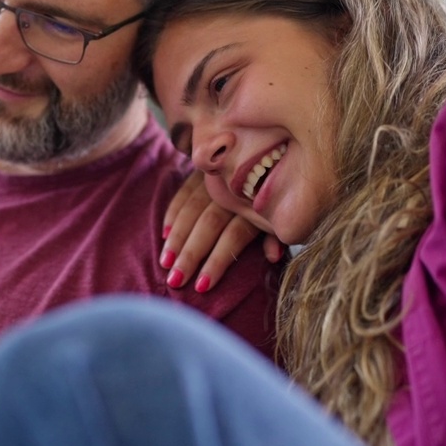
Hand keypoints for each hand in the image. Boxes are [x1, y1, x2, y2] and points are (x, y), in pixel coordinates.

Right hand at [160, 171, 283, 290]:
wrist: (273, 158)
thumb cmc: (275, 202)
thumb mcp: (281, 219)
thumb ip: (276, 236)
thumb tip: (273, 257)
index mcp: (256, 205)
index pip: (234, 235)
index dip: (218, 261)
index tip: (203, 286)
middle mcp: (234, 191)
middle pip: (210, 224)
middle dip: (191, 254)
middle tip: (175, 281)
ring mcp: (216, 180)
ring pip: (192, 209)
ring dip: (177, 237)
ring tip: (165, 262)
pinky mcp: (202, 172)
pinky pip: (183, 192)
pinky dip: (173, 213)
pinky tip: (164, 234)